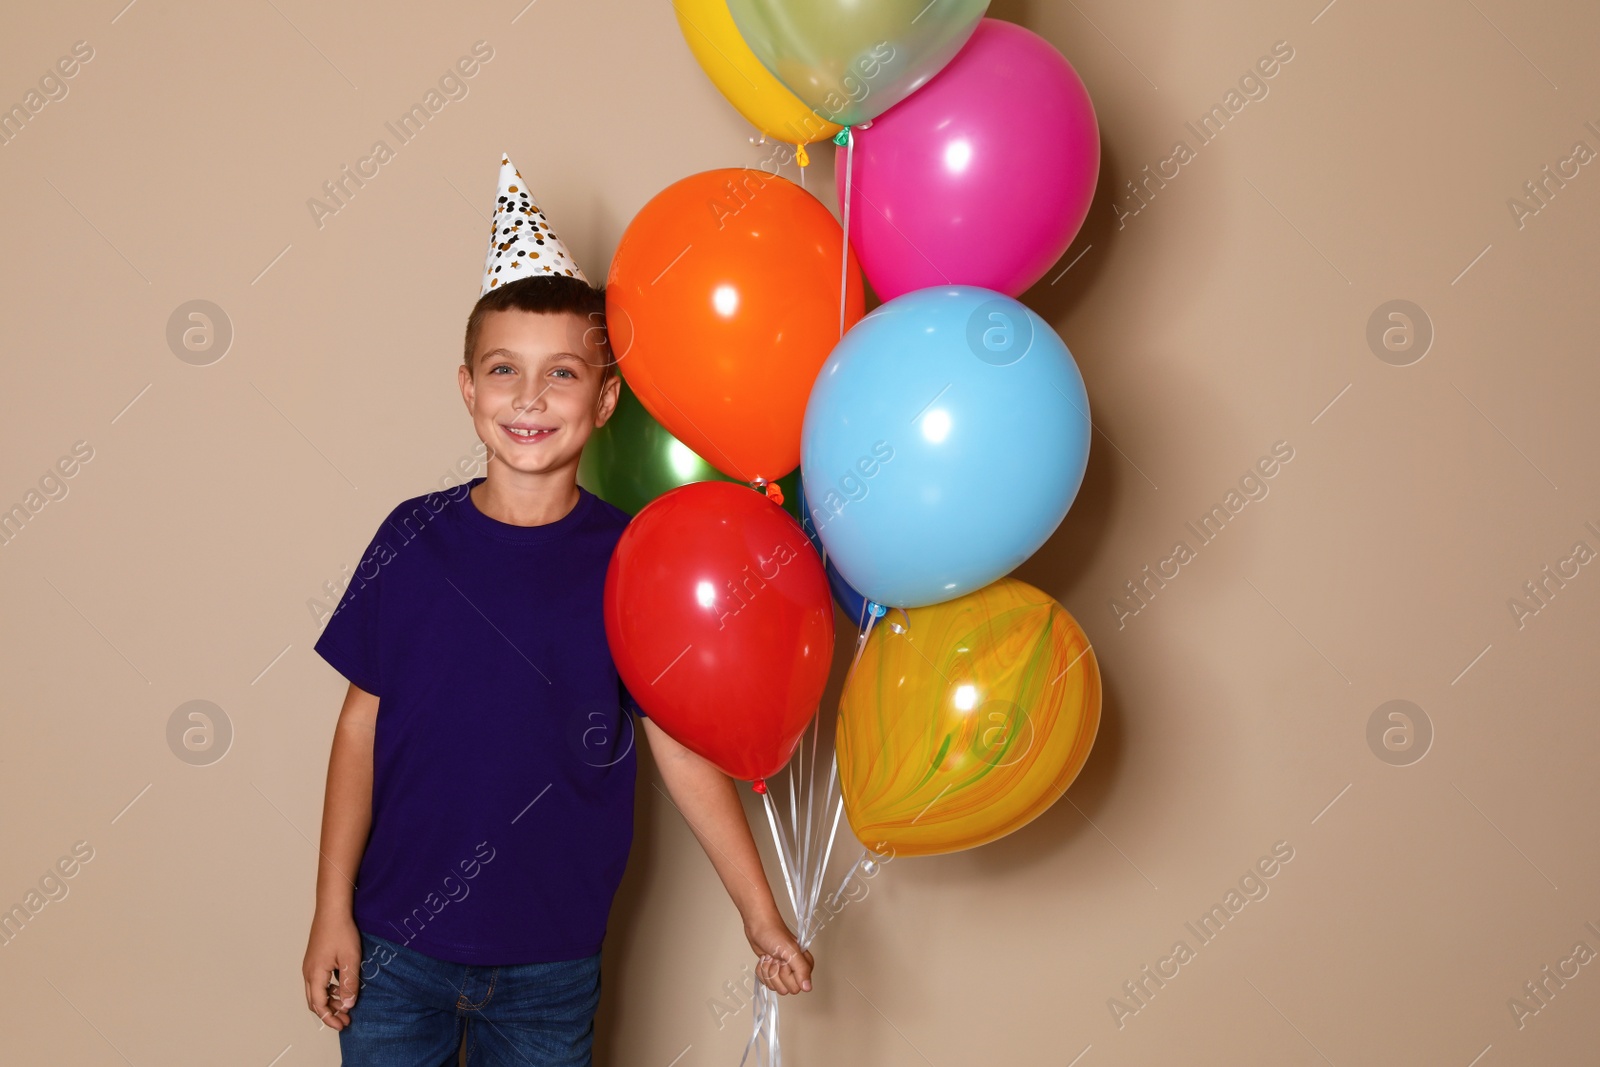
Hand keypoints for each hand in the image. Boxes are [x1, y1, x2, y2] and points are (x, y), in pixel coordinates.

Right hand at [302, 909, 361, 1030]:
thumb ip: (349, 984)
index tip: (342, 1025)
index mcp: (314, 975)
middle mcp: (308, 972)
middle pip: (314, 1001)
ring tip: (347, 1005)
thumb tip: (348, 1005)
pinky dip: (329, 990)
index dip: (330, 1018)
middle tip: (345, 1019)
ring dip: (330, 1001)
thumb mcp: (350, 960)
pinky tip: (342, 988)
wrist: (332, 910)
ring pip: (316, 992)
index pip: (319, 1005)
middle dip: (329, 1013)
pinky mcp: (315, 960)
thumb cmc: (340, 931)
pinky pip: (319, 982)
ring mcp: (310, 966)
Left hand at [745, 915, 813, 994]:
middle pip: (784, 989)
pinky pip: (765, 982)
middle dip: (775, 973)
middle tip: (776, 958)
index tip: (784, 961)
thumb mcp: (790, 951)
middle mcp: (796, 970)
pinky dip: (761, 970)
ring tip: (770, 957)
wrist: (758, 926)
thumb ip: (801, 969)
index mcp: (805, 965)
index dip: (786, 975)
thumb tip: (808, 987)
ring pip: (773, 986)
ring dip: (767, 971)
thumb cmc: (774, 933)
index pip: (796, 987)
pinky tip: (765, 959)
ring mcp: (783, 971)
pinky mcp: (772, 971)